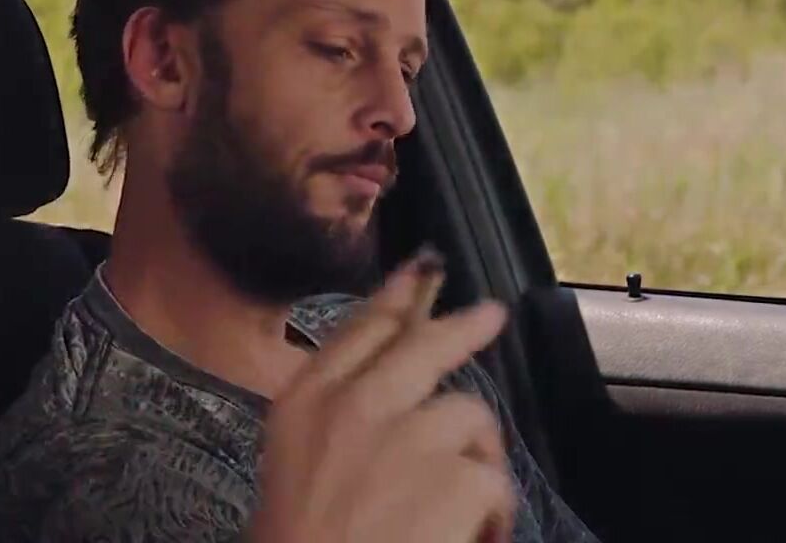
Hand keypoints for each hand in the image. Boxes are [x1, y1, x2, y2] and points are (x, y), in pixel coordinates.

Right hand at [248, 250, 513, 542]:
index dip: (394, 298)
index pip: (358, 332)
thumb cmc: (293, 541)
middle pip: (422, 345)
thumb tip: (387, 395)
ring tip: (457, 507)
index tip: (419, 270)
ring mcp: (408, 437)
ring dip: (472, 458)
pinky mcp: (455, 478)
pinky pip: (493, 480)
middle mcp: (354, 405)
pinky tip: (469, 535)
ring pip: (468, 416)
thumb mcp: (292, 465)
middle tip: (490, 316)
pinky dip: (490, 513)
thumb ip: (331, 423)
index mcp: (303, 404)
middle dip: (460, 326)